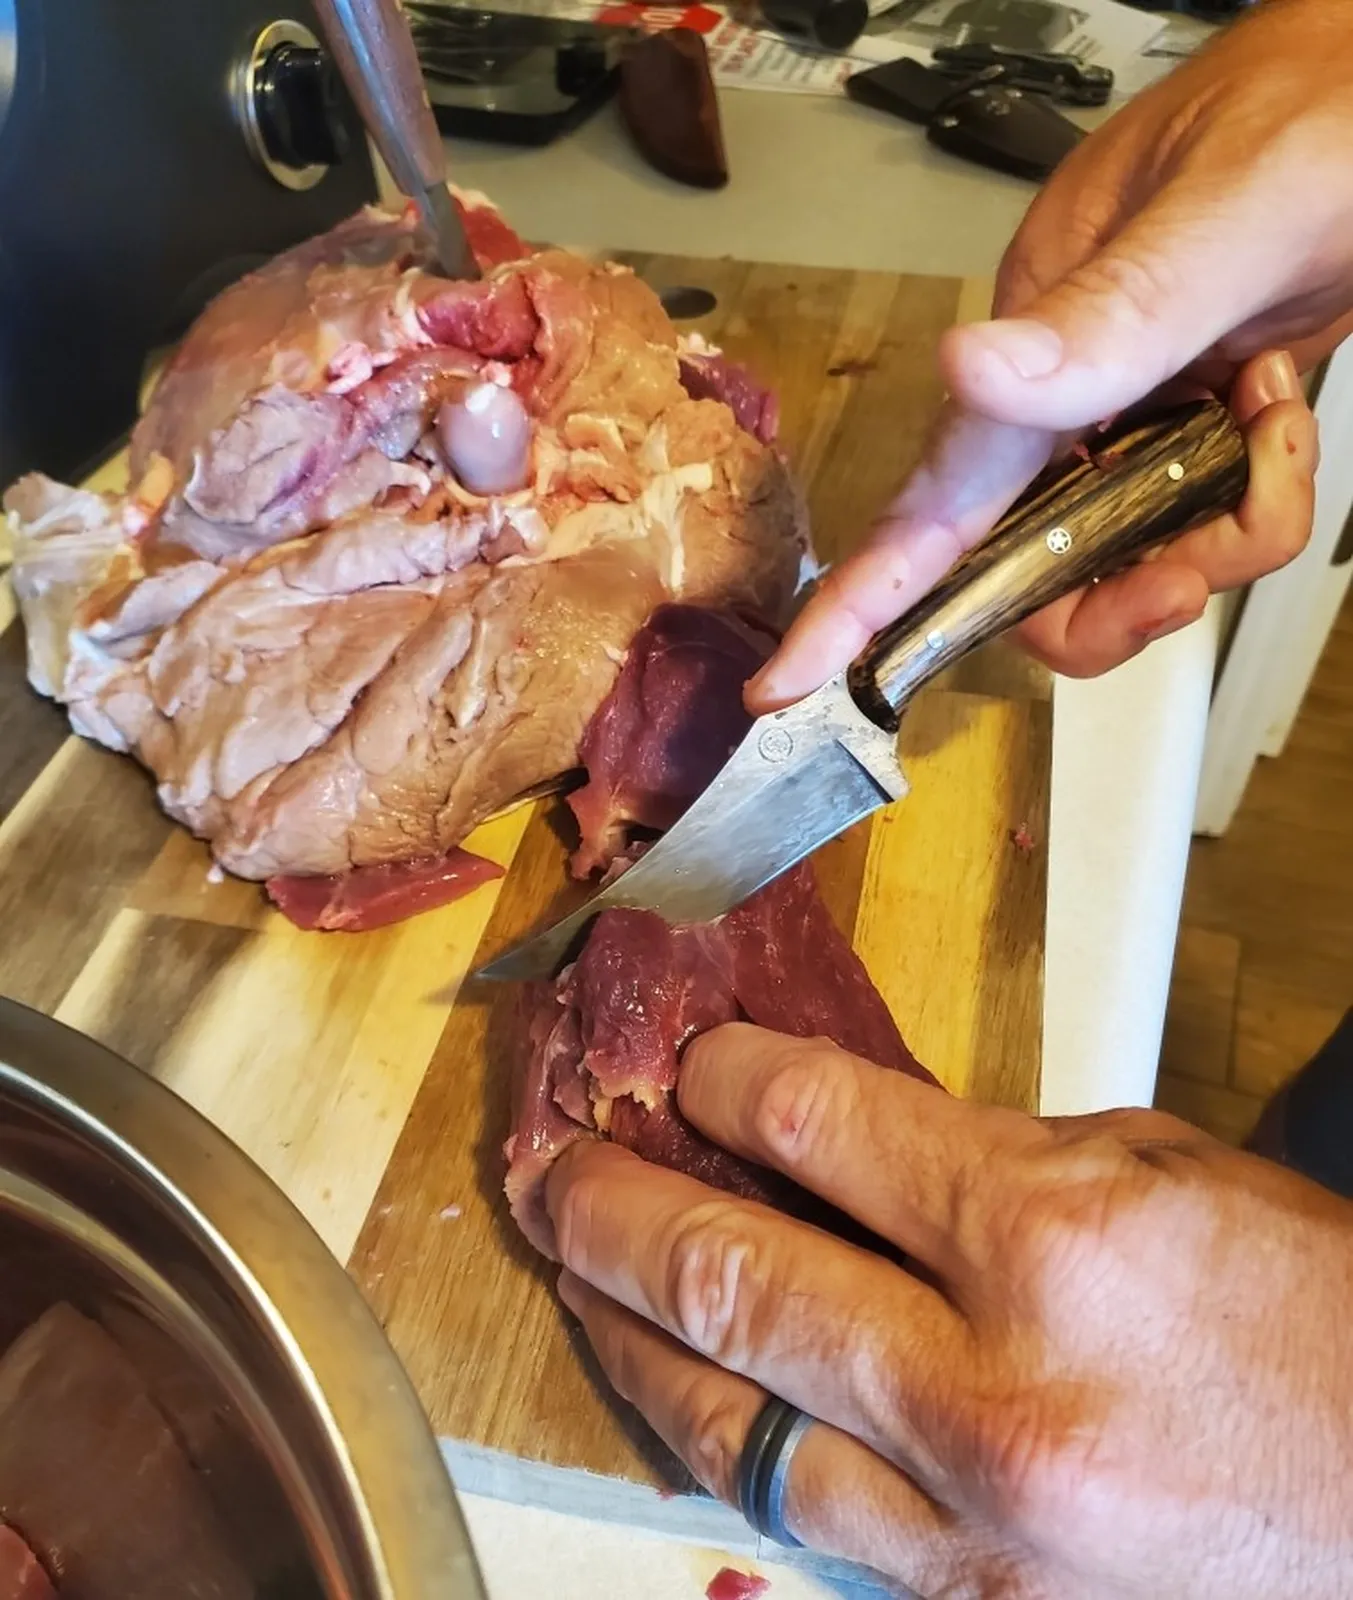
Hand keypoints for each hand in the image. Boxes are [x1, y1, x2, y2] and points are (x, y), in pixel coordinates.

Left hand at [546, 1024, 1352, 1598]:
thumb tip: (840, 1146)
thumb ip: (982, 1153)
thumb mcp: (1157, 1171)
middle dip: (612, 1209)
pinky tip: (690, 1393)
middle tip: (552, 1173)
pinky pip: (802, 1521)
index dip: (723, 1079)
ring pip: (726, 1426)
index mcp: (1051, 1240)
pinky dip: (728, 1443)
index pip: (813, 1127)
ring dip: (630, 1339)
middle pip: (728, 1277)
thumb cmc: (1311, 1319)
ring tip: (578, 1284)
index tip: (690, 1066)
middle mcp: (989, 1390)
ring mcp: (969, 1528)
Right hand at [749, 0, 1350, 703]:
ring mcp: (1123, 415)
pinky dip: (1262, 494)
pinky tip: (1279, 404)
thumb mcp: (1230, 208)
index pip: (929, 502)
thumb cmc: (1326, 108)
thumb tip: (964, 370)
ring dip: (1217, 537)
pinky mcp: (1185, 427)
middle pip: (1033, 571)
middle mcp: (1061, 398)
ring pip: (1125, 559)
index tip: (786, 682)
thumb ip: (1110, 310)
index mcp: (1035, 344)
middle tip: (1187, 579)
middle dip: (1113, 598)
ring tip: (1273, 434)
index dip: (856, 605)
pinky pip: (1200, 522)